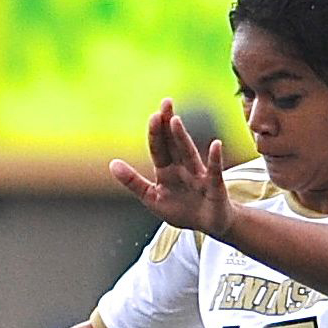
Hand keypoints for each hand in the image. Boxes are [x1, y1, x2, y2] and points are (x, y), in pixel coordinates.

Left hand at [108, 98, 232, 236]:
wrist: (208, 224)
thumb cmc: (180, 209)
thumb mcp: (151, 197)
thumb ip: (132, 182)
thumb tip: (112, 164)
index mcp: (166, 170)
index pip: (159, 148)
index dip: (155, 133)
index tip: (153, 115)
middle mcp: (182, 168)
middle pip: (174, 143)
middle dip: (168, 124)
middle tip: (165, 102)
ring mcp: (198, 175)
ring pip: (189, 154)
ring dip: (181, 138)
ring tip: (175, 121)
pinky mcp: (214, 186)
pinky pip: (214, 171)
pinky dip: (215, 159)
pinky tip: (215, 145)